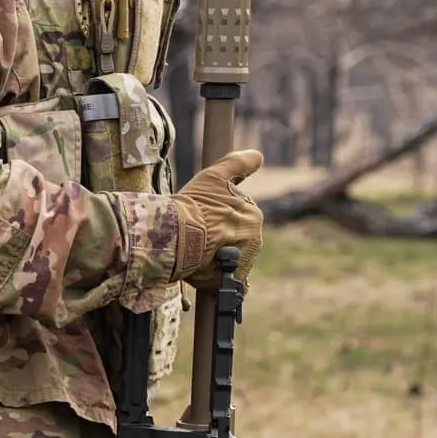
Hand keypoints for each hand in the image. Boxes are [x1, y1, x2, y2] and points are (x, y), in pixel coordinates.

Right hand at [171, 148, 263, 289]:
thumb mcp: (214, 176)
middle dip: (220, 240)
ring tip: (196, 254)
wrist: (178, 235)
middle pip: (236, 239)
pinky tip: (205, 273)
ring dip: (217, 258)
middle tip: (198, 237)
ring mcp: (247, 259)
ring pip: (232, 259)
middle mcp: (255, 235)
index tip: (202, 220)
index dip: (218, 220)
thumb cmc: (193, 205)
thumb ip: (238, 164)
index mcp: (253, 213)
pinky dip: (221, 280)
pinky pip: (232, 282)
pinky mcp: (235, 278)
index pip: (237, 219)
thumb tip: (258, 155)